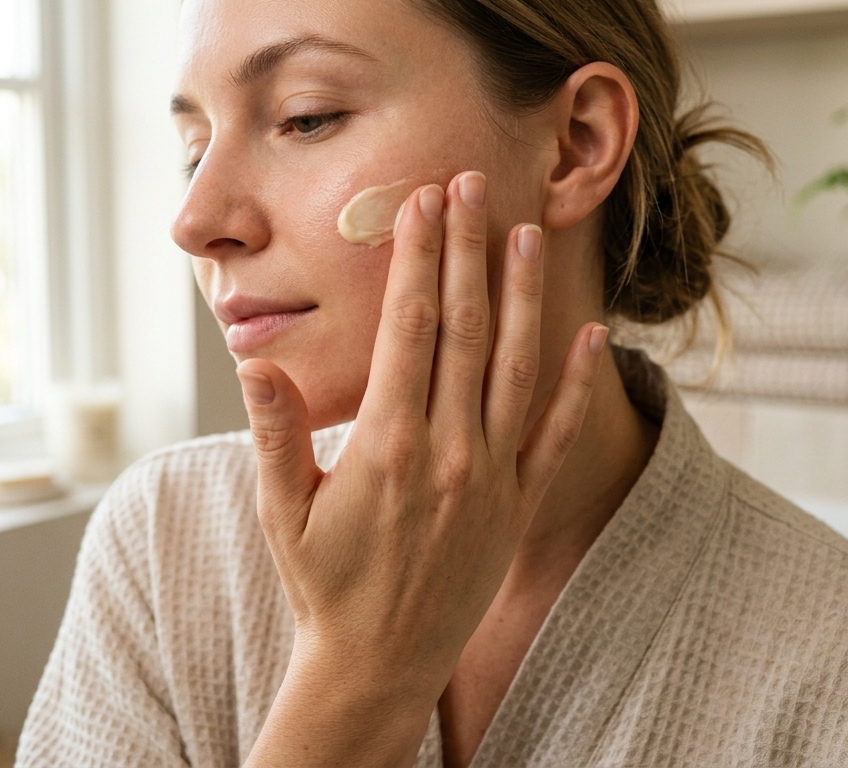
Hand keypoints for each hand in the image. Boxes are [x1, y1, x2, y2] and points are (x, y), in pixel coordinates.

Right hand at [238, 171, 605, 766]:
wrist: (381, 662)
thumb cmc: (324, 583)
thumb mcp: (282, 511)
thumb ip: (275, 433)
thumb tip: (255, 362)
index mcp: (386, 443)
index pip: (407, 328)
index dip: (416, 258)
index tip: (421, 203)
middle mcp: (448, 450)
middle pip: (462, 328)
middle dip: (465, 250)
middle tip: (470, 185)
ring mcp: (492, 476)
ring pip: (514, 365)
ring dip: (521, 294)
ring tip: (525, 232)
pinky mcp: (520, 504)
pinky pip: (556, 433)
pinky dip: (579, 383)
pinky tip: (592, 335)